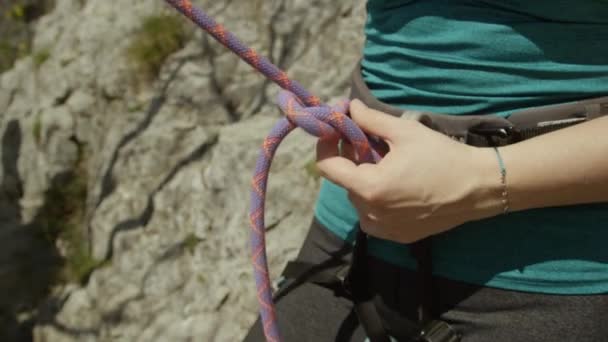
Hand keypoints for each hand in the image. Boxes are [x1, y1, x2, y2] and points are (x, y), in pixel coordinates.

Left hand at [316, 99, 501, 242]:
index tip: (334, 131)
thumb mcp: (405, 132)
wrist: (480, 188)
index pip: (328, 167)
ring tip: (386, 163)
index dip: (326, 146)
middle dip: (351, 159)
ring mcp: (383, 229)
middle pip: (345, 181)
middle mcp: (370, 214)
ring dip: (364, 180)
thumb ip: (371, 119)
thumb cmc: (443, 157)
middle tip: (367, 140)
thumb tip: (350, 107)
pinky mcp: (397, 236)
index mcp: (369, 188)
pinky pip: (373, 216)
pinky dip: (377, 199)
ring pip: (359, 199)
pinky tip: (396, 185)